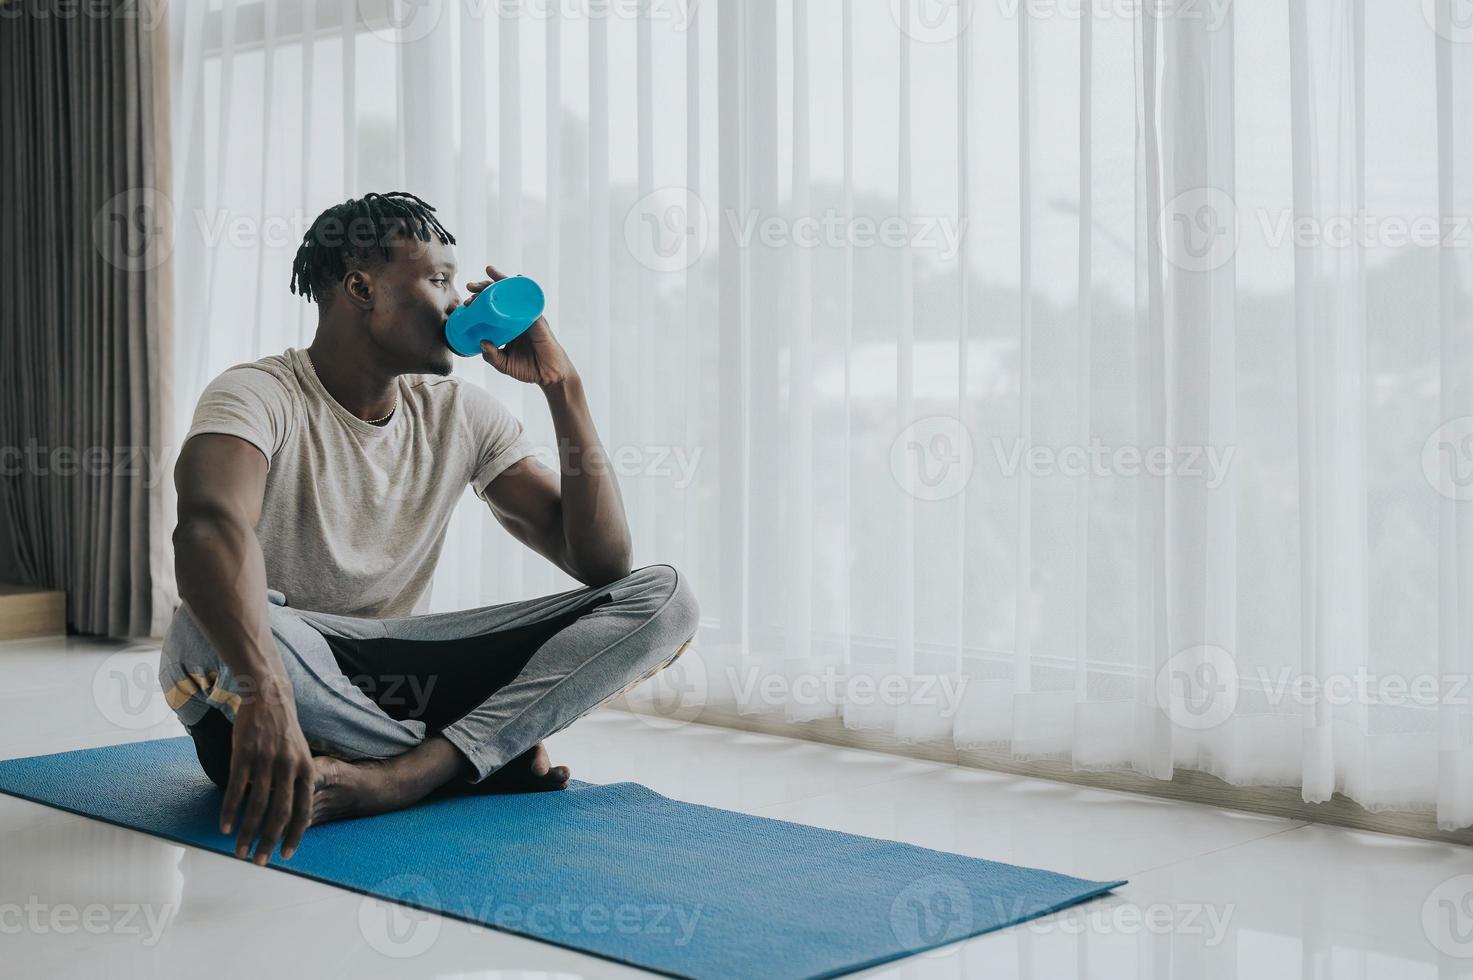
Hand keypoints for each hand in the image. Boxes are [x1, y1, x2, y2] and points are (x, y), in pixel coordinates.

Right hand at [220, 679, 314, 864]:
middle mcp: (289, 767)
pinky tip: (225, 827)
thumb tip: (289, 815)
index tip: (286, 855)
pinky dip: (230, 811)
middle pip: (280, 813)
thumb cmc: (284, 732)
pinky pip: (236, 789)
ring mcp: (266, 761)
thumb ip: (296, 782)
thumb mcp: (301, 755)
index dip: (295, 835)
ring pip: (257, 806)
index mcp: (306, 769)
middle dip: (268, 842)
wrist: (269, 698)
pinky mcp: (244, 754)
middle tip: (259, 861)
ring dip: (246, 832)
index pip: (303, 810)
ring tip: (239, 851)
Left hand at [465, 264, 576, 386]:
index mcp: (508, 327)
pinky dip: (524, 288)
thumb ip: (491, 356)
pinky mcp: (538, 319)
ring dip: (502, 282)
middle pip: (501, 297)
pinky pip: (530, 301)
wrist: (549, 376)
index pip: (492, 309)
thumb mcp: (504, 364)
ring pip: (514, 294)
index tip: (466, 302)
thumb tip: (481, 342)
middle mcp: (517, 319)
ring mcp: (528, 317)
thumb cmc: (529, 369)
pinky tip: (517, 278)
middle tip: (470, 286)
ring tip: (489, 271)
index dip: (479, 302)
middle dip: (485, 288)